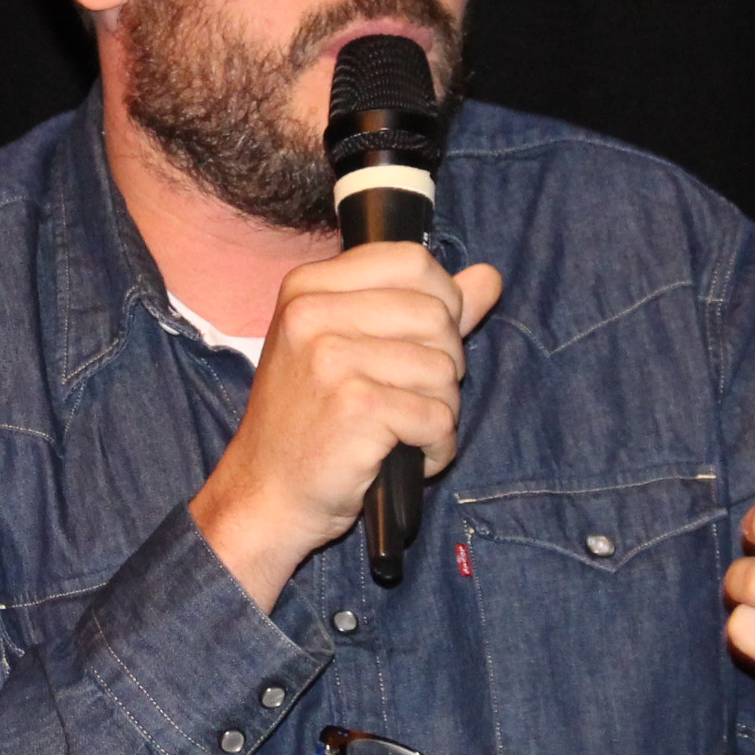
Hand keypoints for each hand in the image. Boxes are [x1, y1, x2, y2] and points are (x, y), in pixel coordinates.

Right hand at [191, 249, 505, 609]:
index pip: (411, 261)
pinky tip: (408, 456)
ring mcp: (329, 359)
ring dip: (441, 411)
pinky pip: (438, 417)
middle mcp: (312, 313)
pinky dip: (436, 447)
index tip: (425, 342)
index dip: (441, 301)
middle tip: (413, 398)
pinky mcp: (354, 408)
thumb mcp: (351, 347)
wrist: (266, 493)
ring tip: (405, 431)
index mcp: (309, 287)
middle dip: (446, 364)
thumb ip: (422, 307)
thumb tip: (489, 277)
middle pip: (435, 314)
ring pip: (443, 369)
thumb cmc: (312, 421)